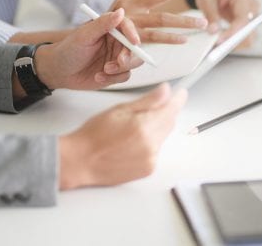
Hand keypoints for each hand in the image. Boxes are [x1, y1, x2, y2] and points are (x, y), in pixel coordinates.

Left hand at [33, 8, 142, 90]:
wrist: (59, 71)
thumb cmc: (68, 49)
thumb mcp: (84, 36)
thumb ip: (103, 24)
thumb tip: (120, 12)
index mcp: (110, 29)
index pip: (128, 27)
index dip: (133, 34)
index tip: (134, 42)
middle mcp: (116, 42)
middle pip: (135, 48)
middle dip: (129, 57)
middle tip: (119, 62)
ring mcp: (117, 58)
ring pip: (133, 63)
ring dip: (120, 69)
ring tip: (104, 71)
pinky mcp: (116, 73)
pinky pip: (124, 76)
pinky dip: (113, 78)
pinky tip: (98, 77)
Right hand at [58, 83, 187, 188]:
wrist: (81, 161)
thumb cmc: (94, 135)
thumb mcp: (120, 110)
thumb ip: (147, 101)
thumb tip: (166, 91)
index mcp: (143, 127)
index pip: (171, 109)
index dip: (178, 99)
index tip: (181, 93)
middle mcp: (150, 145)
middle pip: (169, 123)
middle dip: (165, 112)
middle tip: (150, 108)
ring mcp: (150, 159)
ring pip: (163, 137)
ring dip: (156, 129)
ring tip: (133, 128)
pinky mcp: (148, 169)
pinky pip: (156, 150)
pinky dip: (151, 143)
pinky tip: (133, 142)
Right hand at [111, 0, 208, 43]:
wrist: (88, 40)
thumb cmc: (114, 21)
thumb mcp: (129, 4)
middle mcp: (128, 3)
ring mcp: (129, 20)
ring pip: (162, 18)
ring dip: (184, 21)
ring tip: (203, 23)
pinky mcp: (128, 38)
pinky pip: (154, 38)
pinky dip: (169, 39)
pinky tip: (183, 39)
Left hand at [196, 0, 258, 45]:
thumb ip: (211, 15)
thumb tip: (213, 31)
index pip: (243, 18)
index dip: (233, 32)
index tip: (220, 41)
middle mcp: (251, 6)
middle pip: (250, 31)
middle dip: (235, 42)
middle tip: (217, 49)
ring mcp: (252, 16)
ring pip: (249, 38)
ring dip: (234, 44)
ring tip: (216, 48)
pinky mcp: (247, 24)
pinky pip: (244, 38)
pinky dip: (233, 43)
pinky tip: (221, 44)